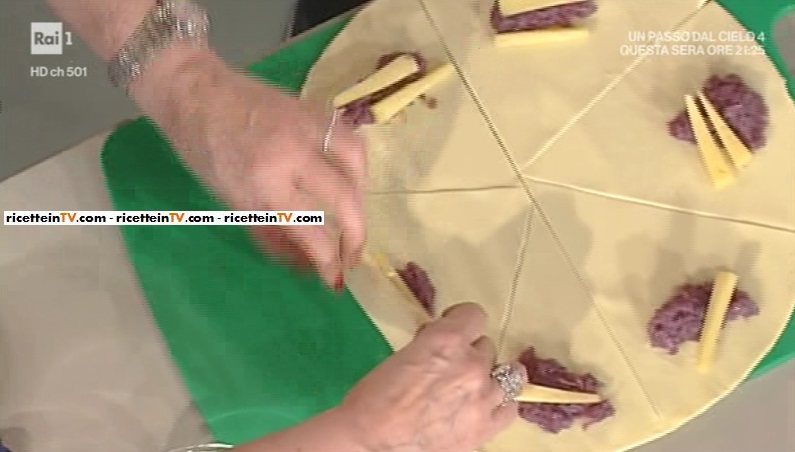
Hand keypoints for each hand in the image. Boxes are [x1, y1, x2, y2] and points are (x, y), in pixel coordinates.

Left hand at [179, 62, 366, 288]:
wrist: (195, 91)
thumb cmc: (203, 152)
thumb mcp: (230, 201)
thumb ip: (271, 234)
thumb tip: (306, 265)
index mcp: (263, 182)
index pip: (310, 229)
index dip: (328, 261)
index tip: (335, 280)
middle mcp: (293, 153)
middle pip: (345, 198)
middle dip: (356, 235)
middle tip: (352, 257)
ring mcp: (307, 126)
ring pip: (356, 162)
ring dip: (362, 196)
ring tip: (354, 216)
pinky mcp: (314, 109)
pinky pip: (350, 138)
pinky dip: (356, 164)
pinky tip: (350, 179)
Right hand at [338, 303, 526, 451]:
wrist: (371, 445)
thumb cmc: (373, 402)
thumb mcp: (400, 356)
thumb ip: (428, 346)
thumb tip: (440, 347)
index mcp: (445, 340)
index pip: (474, 314)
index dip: (461, 319)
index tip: (452, 326)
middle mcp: (471, 363)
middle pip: (486, 346)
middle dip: (468, 353)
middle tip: (449, 366)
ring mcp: (483, 397)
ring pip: (508, 374)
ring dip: (489, 376)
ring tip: (474, 385)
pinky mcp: (486, 427)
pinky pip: (511, 408)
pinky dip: (500, 404)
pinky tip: (485, 406)